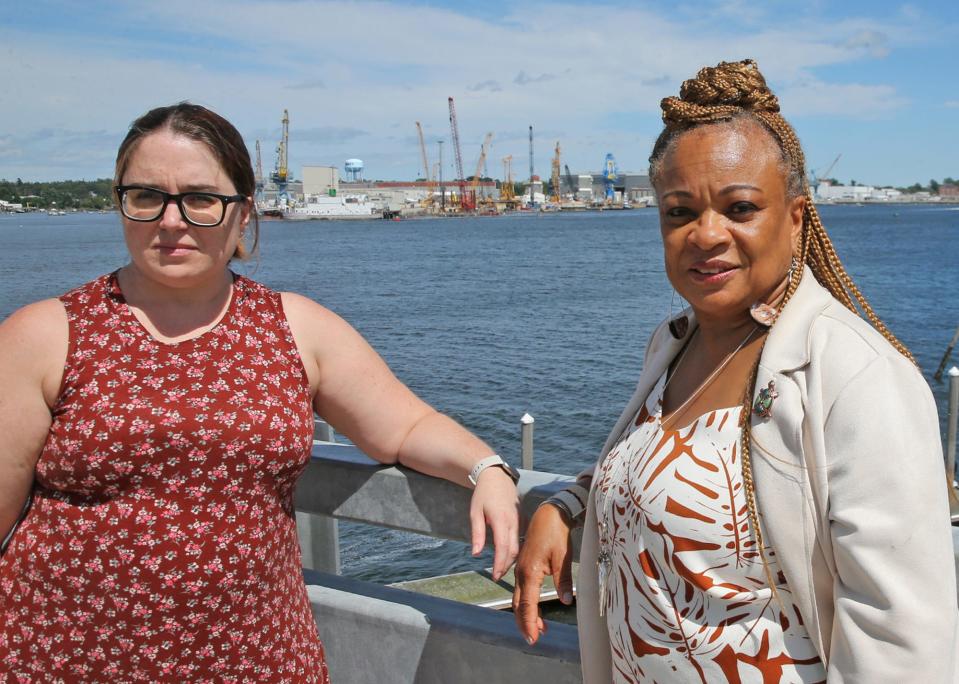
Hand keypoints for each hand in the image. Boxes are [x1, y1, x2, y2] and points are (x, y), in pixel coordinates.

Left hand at [469, 467, 519, 581]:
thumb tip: (476, 554)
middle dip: (506, 566)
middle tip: (497, 576)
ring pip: (518, 545)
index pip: (503, 548)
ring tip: (501, 568)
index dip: (500, 564)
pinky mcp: (521, 519)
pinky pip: (520, 538)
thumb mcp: (475, 512)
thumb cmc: (483, 494)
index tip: (495, 576)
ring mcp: (519, 520)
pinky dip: (514, 549)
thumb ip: (477, 534)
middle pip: (513, 550)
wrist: (496, 476)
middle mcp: (513, 522)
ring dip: (511, 559)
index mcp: (501, 520)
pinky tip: (507, 555)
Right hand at [512, 502, 573, 644]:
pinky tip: (537, 608)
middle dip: (525, 623)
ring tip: (540, 628)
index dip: (530, 623)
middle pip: (518, 605)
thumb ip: (564, 581)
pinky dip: (527, 602)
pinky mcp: (523, 565)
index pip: (527, 604)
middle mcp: (520, 572)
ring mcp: (520, 569)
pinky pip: (522, 589)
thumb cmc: (556, 533)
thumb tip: (568, 601)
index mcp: (529, 572)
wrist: (550, 513)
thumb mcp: (563, 557)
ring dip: (526, 614)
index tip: (533, 638)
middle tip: (534, 640)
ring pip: (518, 598)